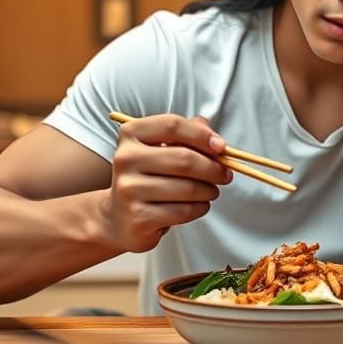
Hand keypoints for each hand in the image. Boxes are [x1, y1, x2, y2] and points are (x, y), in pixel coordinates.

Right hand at [103, 114, 232, 252]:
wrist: (117, 217)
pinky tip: (198, 205)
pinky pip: (184, 211)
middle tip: (225, 174)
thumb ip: (187, 134)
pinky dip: (200, 208)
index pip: (172, 125)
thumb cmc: (147, 177)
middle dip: (213, 168)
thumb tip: (214, 138)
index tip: (221, 147)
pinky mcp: (139, 218)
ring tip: (210, 191)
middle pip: (184, 159)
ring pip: (188, 188)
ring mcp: (129, 190)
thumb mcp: (161, 148)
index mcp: (131, 134)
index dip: (202, 135)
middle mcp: (126, 159)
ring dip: (209, 190)